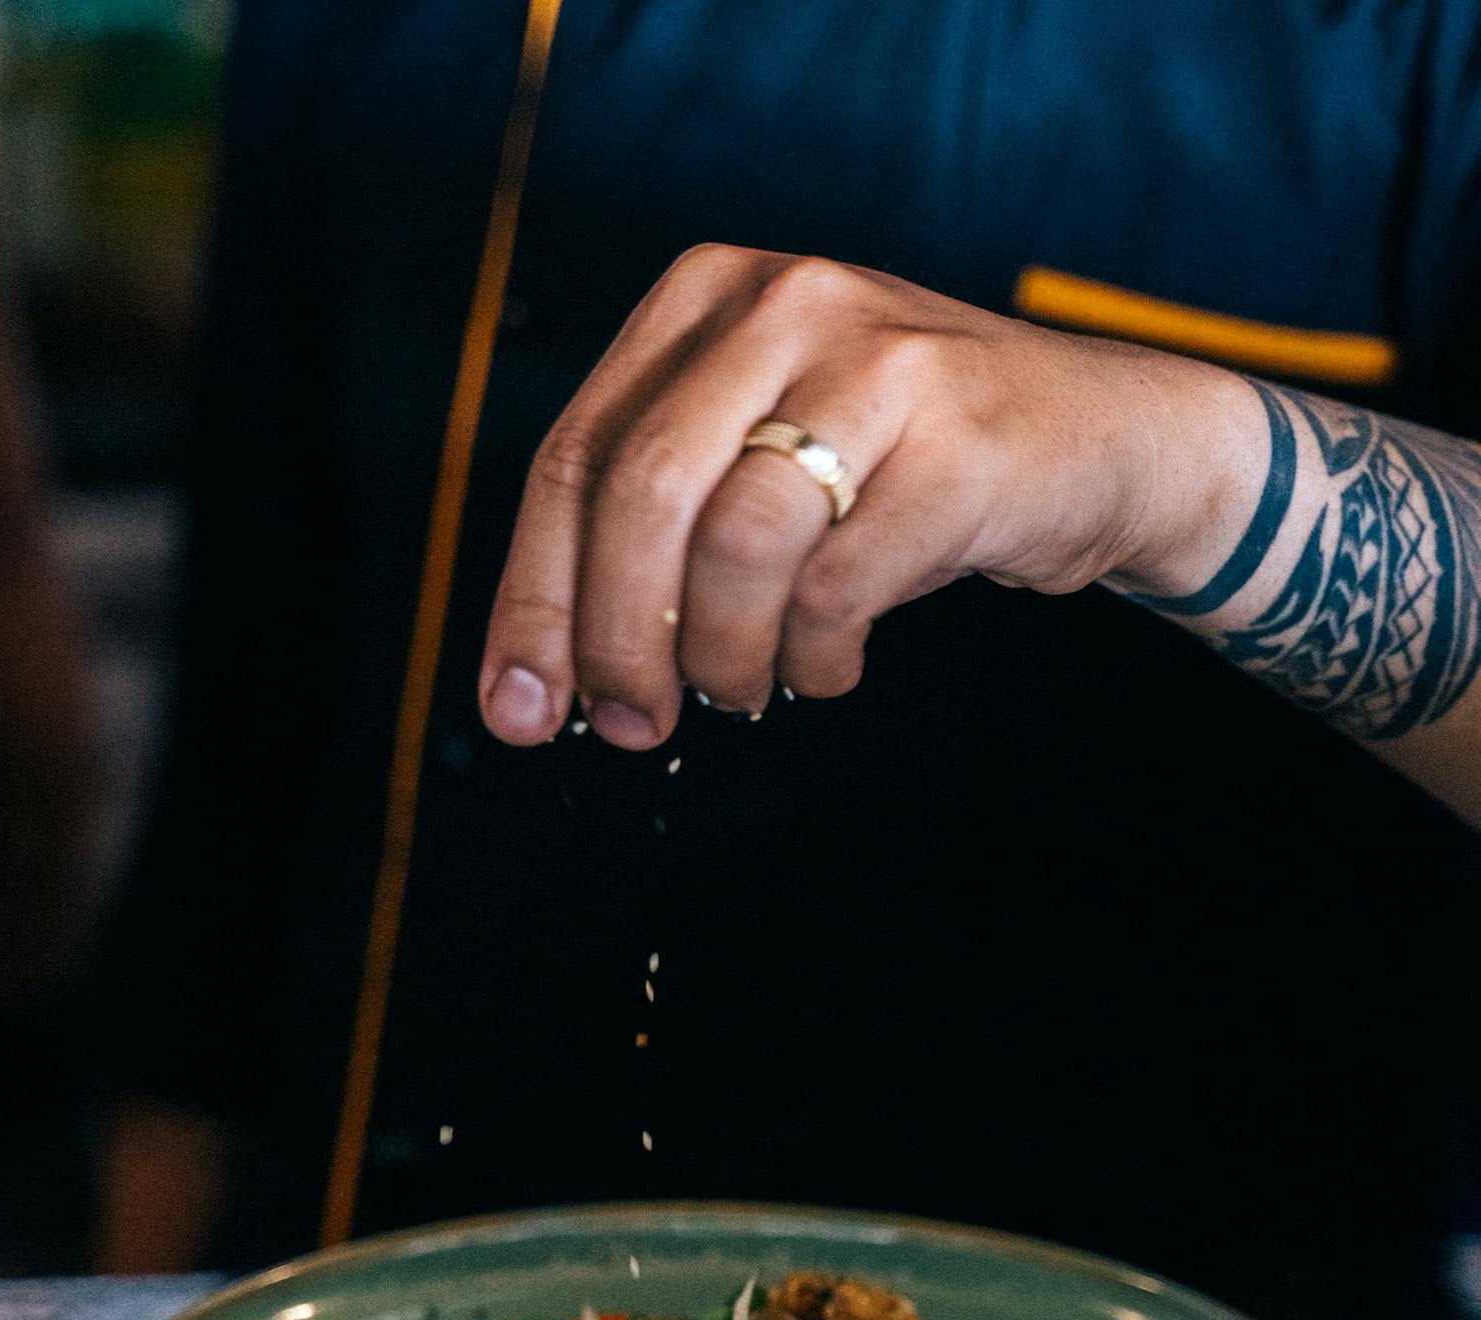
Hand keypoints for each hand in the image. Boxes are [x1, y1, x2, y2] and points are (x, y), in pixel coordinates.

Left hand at [478, 244, 1262, 747]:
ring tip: (748, 688)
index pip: (574, 459)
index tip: (515, 709)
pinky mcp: (959, 441)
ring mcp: (878, 362)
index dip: (533, 599)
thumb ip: (653, 533)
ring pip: (736, 546)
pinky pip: (836, 589)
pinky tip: (826, 666)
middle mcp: (784, 304)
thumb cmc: (897, 468)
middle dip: (618, 640)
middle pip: (640, 497)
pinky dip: (814, 659)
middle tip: (631, 723)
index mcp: (704, 297)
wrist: (1101, 440)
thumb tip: (535, 687)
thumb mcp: (761, 455)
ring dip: (724, 657)